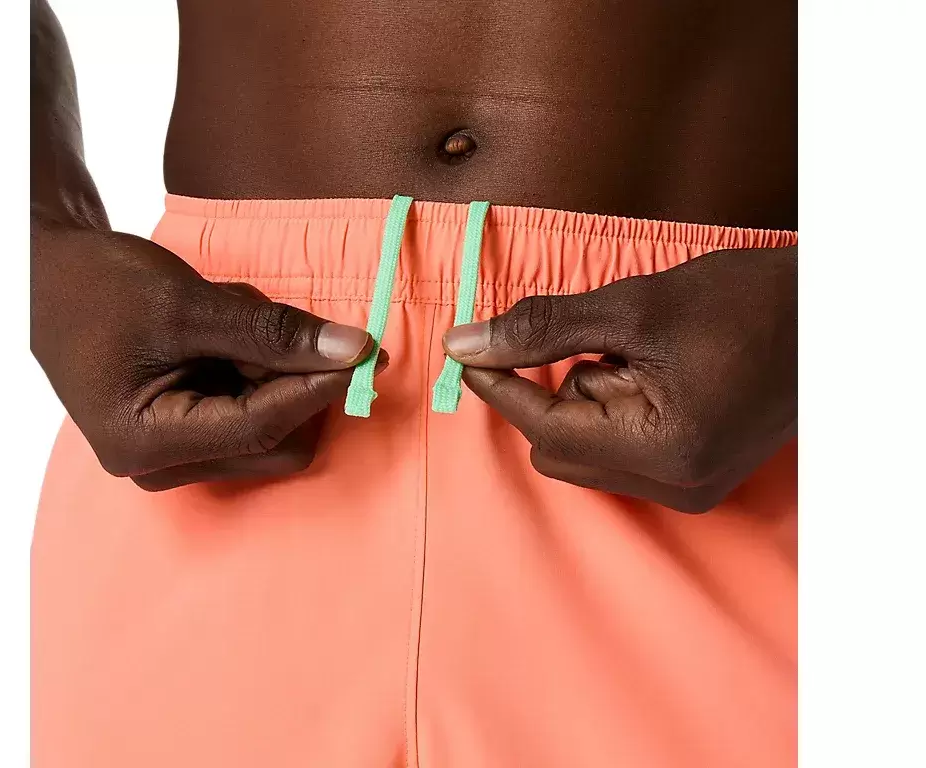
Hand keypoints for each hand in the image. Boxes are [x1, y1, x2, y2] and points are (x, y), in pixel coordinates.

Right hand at [31, 223, 379, 490]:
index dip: (319, 388)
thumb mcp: (187, 303)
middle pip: (275, 440)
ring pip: (270, 425)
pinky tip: (222, 331)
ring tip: (225, 314)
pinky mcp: (188, 436)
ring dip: (271, 366)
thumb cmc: (101, 287)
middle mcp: (162, 466)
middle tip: (272, 317)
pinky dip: (256, 367)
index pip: (261, 427)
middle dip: (290, 377)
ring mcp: (176, 455)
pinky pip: (253, 411)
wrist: (49, 277)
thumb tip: (353, 349)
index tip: (367, 351)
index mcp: (145, 443)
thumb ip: (272, 330)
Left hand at [443, 247, 796, 512]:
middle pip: (560, 449)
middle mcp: (676, 485)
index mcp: (663, 450)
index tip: (467, 350)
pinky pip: (619, 449)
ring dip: (587, 396)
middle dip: (553, 390)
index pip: (546, 428)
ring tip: (639, 349)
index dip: (500, 386)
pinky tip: (650, 370)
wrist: (828, 311)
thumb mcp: (631, 306)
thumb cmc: (743, 301)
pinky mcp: (697, 474)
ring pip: (586, 449)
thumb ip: (541, 328)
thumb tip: (465, 344)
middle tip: (583, 336)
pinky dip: (612, 407)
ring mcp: (690, 487)